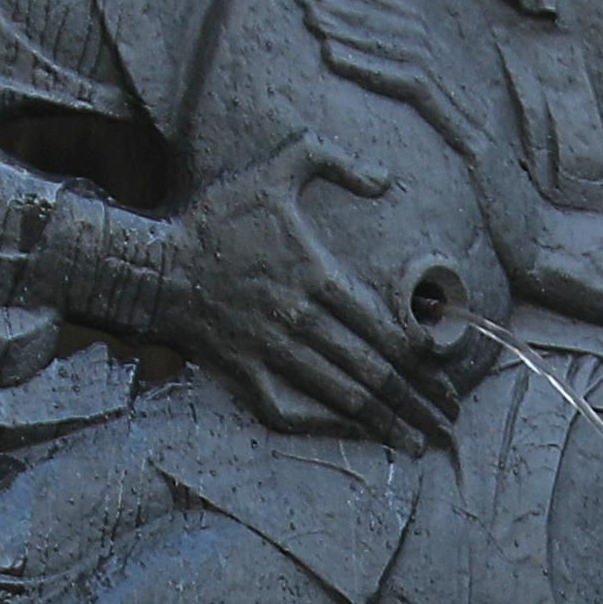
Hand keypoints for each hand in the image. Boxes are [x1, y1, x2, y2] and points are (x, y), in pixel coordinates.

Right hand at [158, 141, 457, 447]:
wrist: (153, 265)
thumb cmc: (218, 216)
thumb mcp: (277, 168)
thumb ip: (334, 162)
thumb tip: (384, 179)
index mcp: (317, 277)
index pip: (386, 332)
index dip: (425, 365)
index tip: (449, 385)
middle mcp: (300, 321)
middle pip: (373, 373)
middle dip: (417, 404)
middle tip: (446, 424)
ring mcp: (271, 352)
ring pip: (340, 397)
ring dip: (384, 423)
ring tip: (417, 441)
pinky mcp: (243, 373)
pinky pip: (289, 410)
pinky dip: (324, 426)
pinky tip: (352, 434)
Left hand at [297, 0, 551, 273]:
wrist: (538, 238)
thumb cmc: (491, 203)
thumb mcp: (445, 151)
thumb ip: (417, 116)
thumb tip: (371, 91)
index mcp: (451, 78)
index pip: (396, 16)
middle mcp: (459, 79)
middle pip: (397, 17)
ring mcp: (465, 103)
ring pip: (403, 46)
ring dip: (351, 23)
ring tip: (308, 6)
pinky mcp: (467, 133)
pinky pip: (414, 89)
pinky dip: (372, 67)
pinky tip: (334, 57)